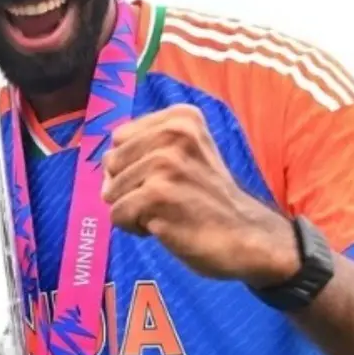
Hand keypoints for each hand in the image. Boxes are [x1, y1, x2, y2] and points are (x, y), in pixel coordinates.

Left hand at [100, 104, 297, 286]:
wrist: (248, 236)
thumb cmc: (210, 199)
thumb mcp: (188, 154)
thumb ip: (147, 147)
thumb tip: (105, 167)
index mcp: (181, 117)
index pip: (120, 138)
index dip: (133, 164)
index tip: (166, 178)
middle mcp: (174, 133)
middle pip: (111, 163)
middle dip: (129, 187)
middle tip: (168, 199)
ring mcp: (165, 163)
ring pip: (111, 191)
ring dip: (133, 210)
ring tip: (169, 212)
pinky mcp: (157, 195)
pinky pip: (117, 214)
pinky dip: (134, 227)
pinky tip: (165, 227)